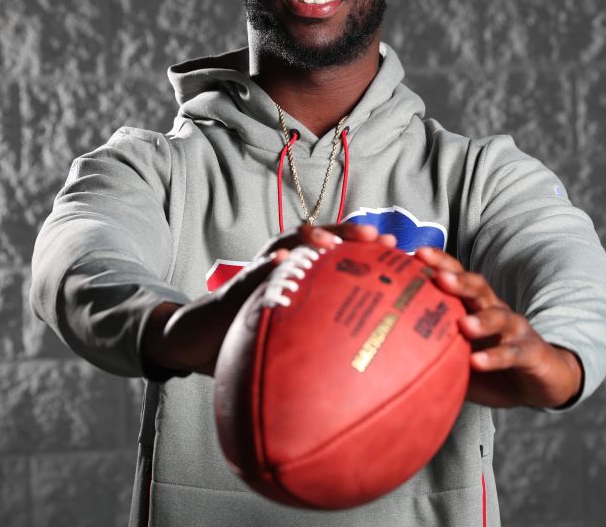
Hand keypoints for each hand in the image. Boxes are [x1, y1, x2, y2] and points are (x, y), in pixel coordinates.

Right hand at [142, 223, 394, 375]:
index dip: (370, 253)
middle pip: (322, 241)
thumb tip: (377, 371)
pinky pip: (252, 273)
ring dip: (310, 239)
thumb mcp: (295, 342)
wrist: (203, 339)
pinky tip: (278, 264)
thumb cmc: (254, 339)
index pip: (341, 257)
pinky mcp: (237, 286)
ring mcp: (262, 272)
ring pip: (289, 245)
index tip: (401, 255)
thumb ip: (327, 346)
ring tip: (329, 241)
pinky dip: (266, 267)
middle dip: (348, 234)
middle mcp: (286, 267)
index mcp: (304, 278)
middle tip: (377, 239)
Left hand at [414, 247, 582, 408]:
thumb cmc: (490, 363)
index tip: (415, 254)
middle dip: (458, 279)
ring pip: (499, 316)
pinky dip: (495, 357)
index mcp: (474, 304)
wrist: (542, 380)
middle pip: (477, 286)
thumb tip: (381, 357)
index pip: (456, 275)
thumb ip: (428, 349)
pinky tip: (477, 362)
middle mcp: (495, 309)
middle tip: (438, 277)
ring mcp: (514, 329)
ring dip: (481, 319)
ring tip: (463, 325)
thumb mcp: (456, 354)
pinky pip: (512, 353)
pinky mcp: (530, 352)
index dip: (439, 263)